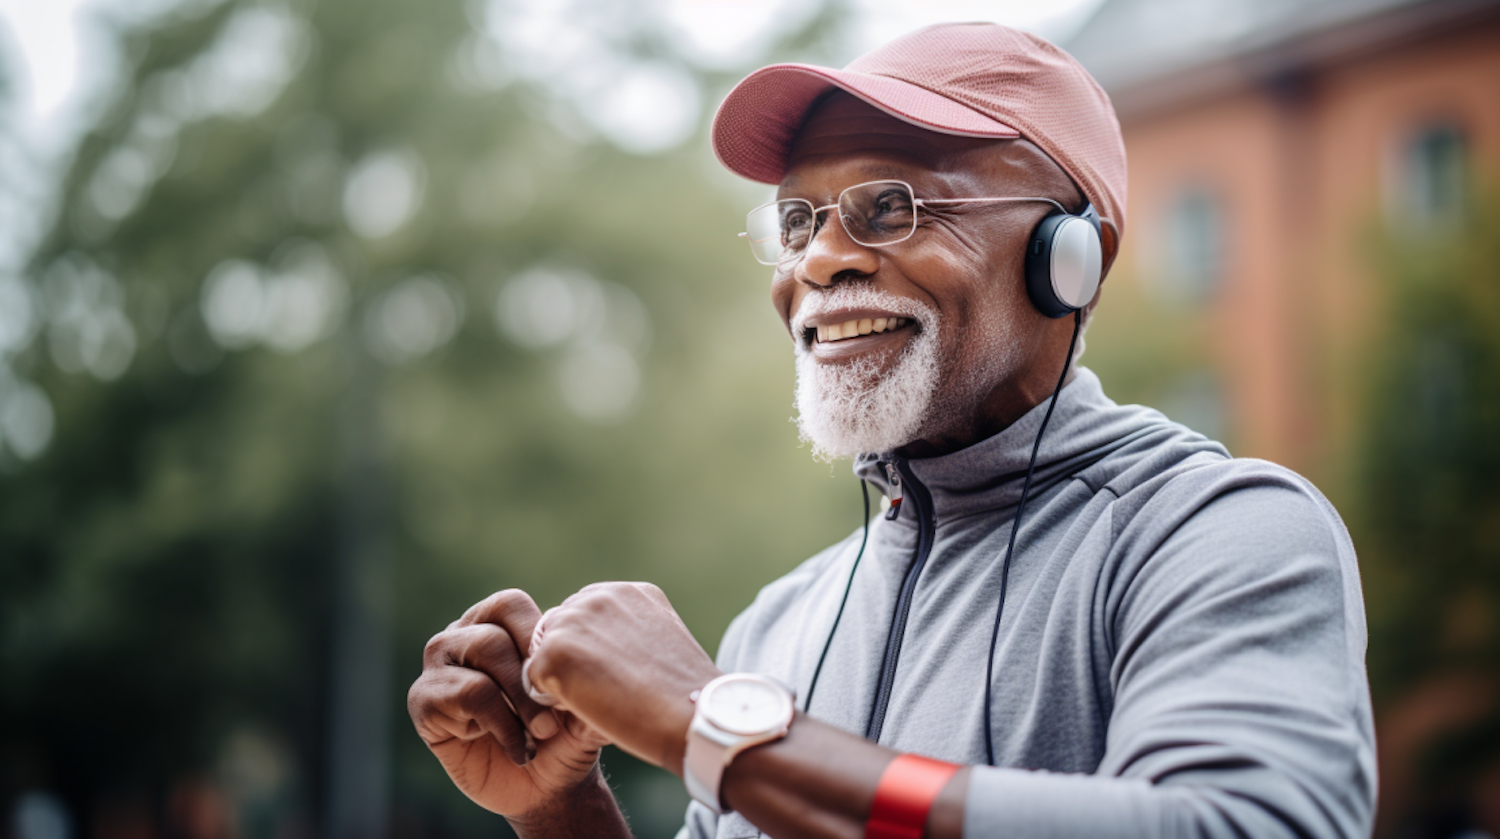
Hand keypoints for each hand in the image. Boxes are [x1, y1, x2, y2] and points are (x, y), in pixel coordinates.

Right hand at [407, 589, 611, 818]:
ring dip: (516, 704)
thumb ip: (590, 678)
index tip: (564, 681)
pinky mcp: (423, 700)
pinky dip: (499, 725)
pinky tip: (515, 748)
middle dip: (528, 682)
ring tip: (538, 737)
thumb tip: (599, 660)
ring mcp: (439, 665)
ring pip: (476, 662)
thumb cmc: (563, 735)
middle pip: (492, 637)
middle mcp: (462, 636)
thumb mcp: (585, 704)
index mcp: (498, 622)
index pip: (511, 605)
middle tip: (552, 723)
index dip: (538, 640)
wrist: (544, 788)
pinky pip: (462, 695)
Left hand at [526, 582, 720, 775]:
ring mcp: (575, 620)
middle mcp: (601, 596)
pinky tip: (586, 710)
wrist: (692, 716)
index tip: (612, 677)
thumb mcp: (663, 648)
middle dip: (570, 660)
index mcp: (632, 592)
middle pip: (559, 628)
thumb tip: (604, 654)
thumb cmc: (685, 697)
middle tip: (601, 693)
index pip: (586, 616)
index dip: (591, 650)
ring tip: (597, 702)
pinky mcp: (555, 651)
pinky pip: (534, 680)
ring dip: (560, 679)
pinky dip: (551, 701)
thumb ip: (631, 636)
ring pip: (544, 652)